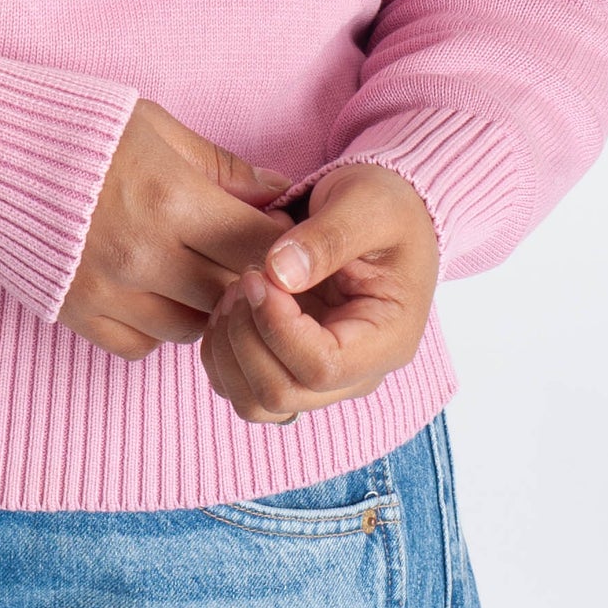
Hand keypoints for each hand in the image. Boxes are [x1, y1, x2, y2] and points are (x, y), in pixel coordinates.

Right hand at [59, 99, 293, 360]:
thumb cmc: (71, 126)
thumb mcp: (153, 127)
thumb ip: (219, 166)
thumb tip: (277, 192)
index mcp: (169, 198)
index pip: (257, 243)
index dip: (279, 242)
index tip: (278, 231)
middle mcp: (143, 254)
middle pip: (231, 291)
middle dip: (246, 274)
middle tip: (237, 251)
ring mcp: (108, 292)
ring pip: (191, 328)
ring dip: (202, 304)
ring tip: (192, 269)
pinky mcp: (77, 315)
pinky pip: (140, 345)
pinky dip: (154, 326)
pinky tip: (150, 291)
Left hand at [200, 162, 439, 425]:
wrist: (384, 215)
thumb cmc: (385, 207)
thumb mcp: (366, 205)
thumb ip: (327, 237)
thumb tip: (279, 273)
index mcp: (387, 340)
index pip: (322, 368)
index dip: (276, 326)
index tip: (257, 274)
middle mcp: (356, 373)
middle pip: (282, 393)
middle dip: (245, 335)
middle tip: (243, 278)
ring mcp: (322, 377)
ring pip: (256, 403)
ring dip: (228, 350)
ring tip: (233, 291)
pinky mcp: (292, 367)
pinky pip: (241, 388)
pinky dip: (220, 353)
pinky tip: (228, 305)